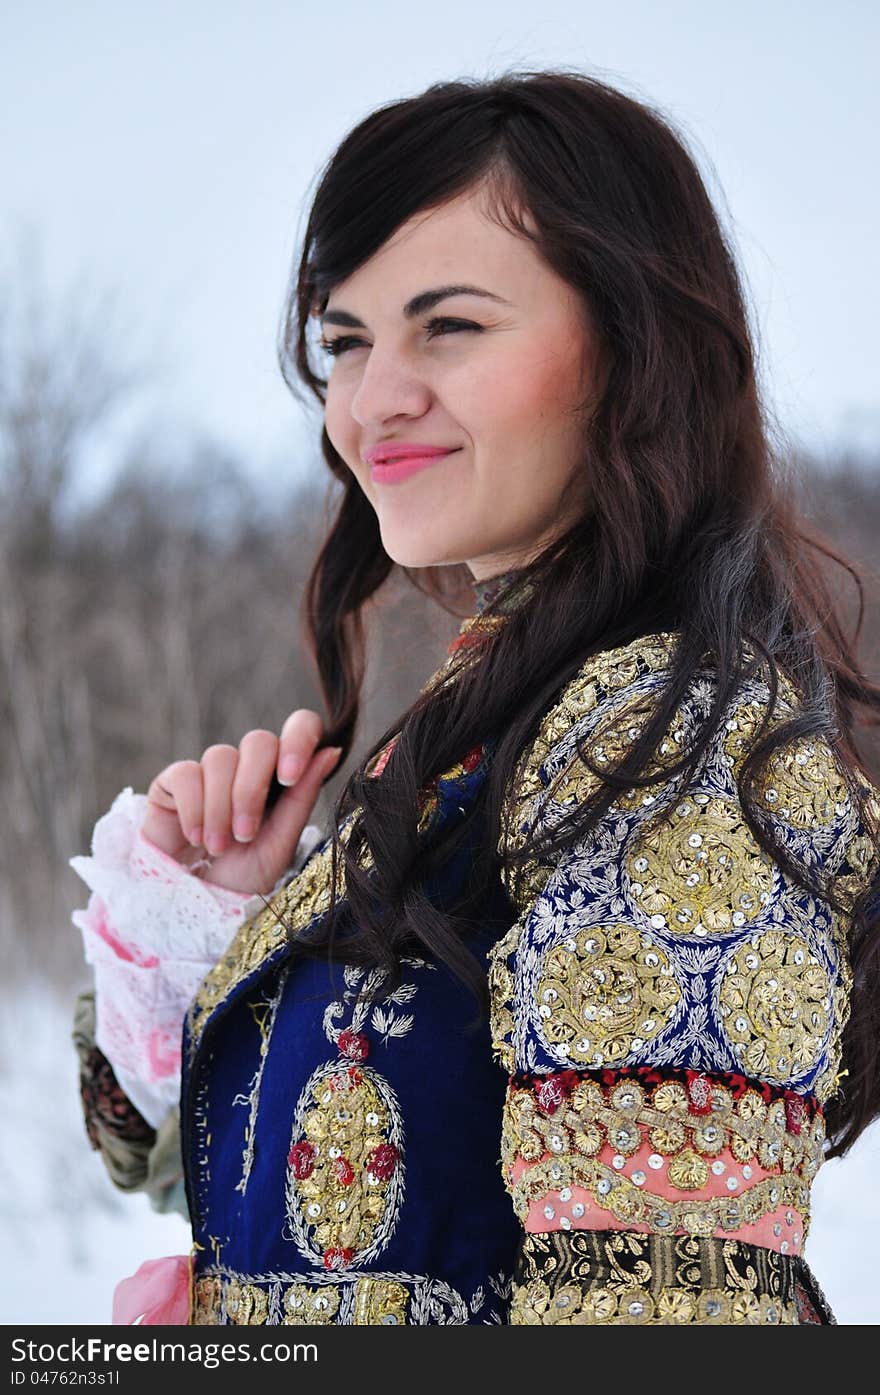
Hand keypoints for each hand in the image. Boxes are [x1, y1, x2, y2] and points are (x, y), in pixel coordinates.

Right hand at [142, 710, 342, 894]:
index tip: (289, 777)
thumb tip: (332, 751)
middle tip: (245, 833)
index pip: (299, 728)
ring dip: (221, 808)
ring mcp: (211, 771)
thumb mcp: (279, 845)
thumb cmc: (242, 878)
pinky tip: (195, 836)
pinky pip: (186, 773)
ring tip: (219, 846)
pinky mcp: (175, 781)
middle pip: (258, 741)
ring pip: (221, 757)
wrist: (194, 904)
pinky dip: (193, 808)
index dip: (298, 739)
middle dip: (251, 790)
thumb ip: (302, 799)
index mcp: (283, 777)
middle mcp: (249, 767)